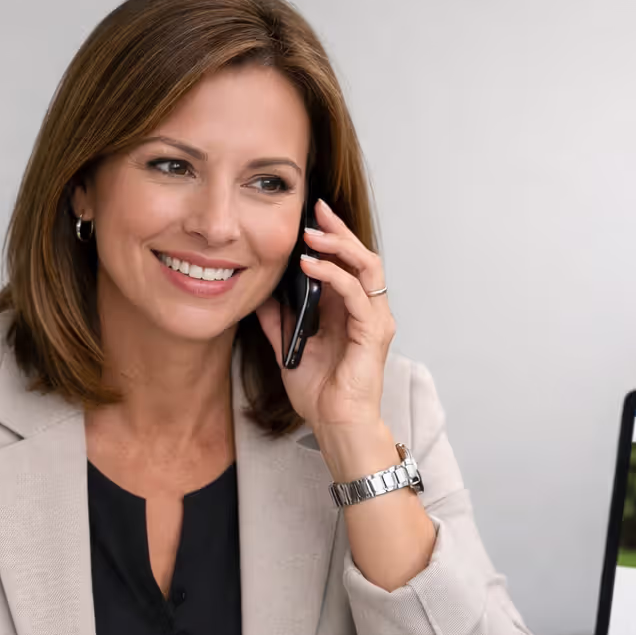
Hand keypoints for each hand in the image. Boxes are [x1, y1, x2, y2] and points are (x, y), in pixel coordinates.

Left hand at [255, 198, 393, 435]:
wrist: (335, 424)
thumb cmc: (320, 393)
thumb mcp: (288, 348)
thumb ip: (279, 321)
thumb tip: (261, 294)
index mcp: (350, 311)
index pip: (347, 262)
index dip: (331, 237)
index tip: (309, 215)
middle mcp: (367, 310)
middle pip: (361, 256)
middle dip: (338, 230)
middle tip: (316, 209)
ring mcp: (374, 319)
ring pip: (366, 266)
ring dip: (338, 246)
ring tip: (311, 235)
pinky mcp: (373, 331)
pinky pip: (355, 292)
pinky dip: (333, 274)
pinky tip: (309, 266)